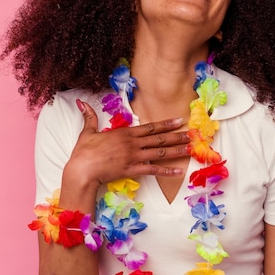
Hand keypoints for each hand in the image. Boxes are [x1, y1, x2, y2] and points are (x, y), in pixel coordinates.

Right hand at [63, 99, 190, 189]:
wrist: (82, 170)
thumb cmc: (84, 152)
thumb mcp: (87, 132)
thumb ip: (89, 117)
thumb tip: (81, 102)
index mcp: (125, 133)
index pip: (151, 127)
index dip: (166, 124)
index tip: (179, 121)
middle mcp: (133, 144)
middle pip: (160, 139)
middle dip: (177, 136)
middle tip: (193, 135)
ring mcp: (134, 157)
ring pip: (160, 153)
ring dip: (177, 151)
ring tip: (190, 149)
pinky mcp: (133, 170)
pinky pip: (154, 171)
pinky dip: (167, 171)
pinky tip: (178, 171)